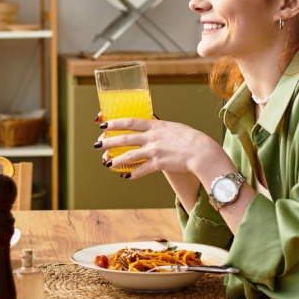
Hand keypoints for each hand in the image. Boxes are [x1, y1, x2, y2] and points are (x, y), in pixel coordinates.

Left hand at [96, 117, 229, 180]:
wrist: (201, 151)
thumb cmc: (189, 138)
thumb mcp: (172, 127)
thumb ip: (158, 128)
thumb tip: (149, 128)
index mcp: (155, 125)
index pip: (130, 122)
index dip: (114, 123)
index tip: (102, 124)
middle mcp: (152, 137)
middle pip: (125, 138)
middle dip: (108, 141)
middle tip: (97, 144)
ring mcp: (155, 150)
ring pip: (129, 155)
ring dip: (115, 160)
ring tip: (106, 164)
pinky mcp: (159, 163)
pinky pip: (142, 169)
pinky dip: (133, 173)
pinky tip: (125, 176)